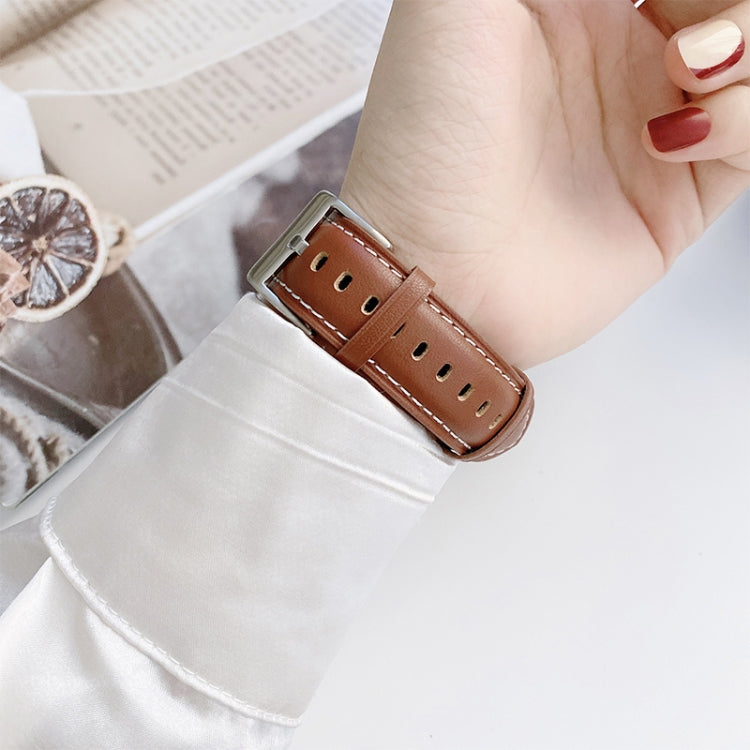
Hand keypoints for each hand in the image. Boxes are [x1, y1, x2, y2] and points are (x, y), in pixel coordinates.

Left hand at [341, 0, 749, 367]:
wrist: (436, 275)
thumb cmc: (423, 147)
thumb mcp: (452, 4)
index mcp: (567, 1)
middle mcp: (618, 55)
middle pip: (720, 2)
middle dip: (723, 3)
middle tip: (681, 27)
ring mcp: (654, 121)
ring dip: (748, 41)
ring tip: (687, 70)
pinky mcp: (681, 192)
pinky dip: (746, 118)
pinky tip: (679, 133)